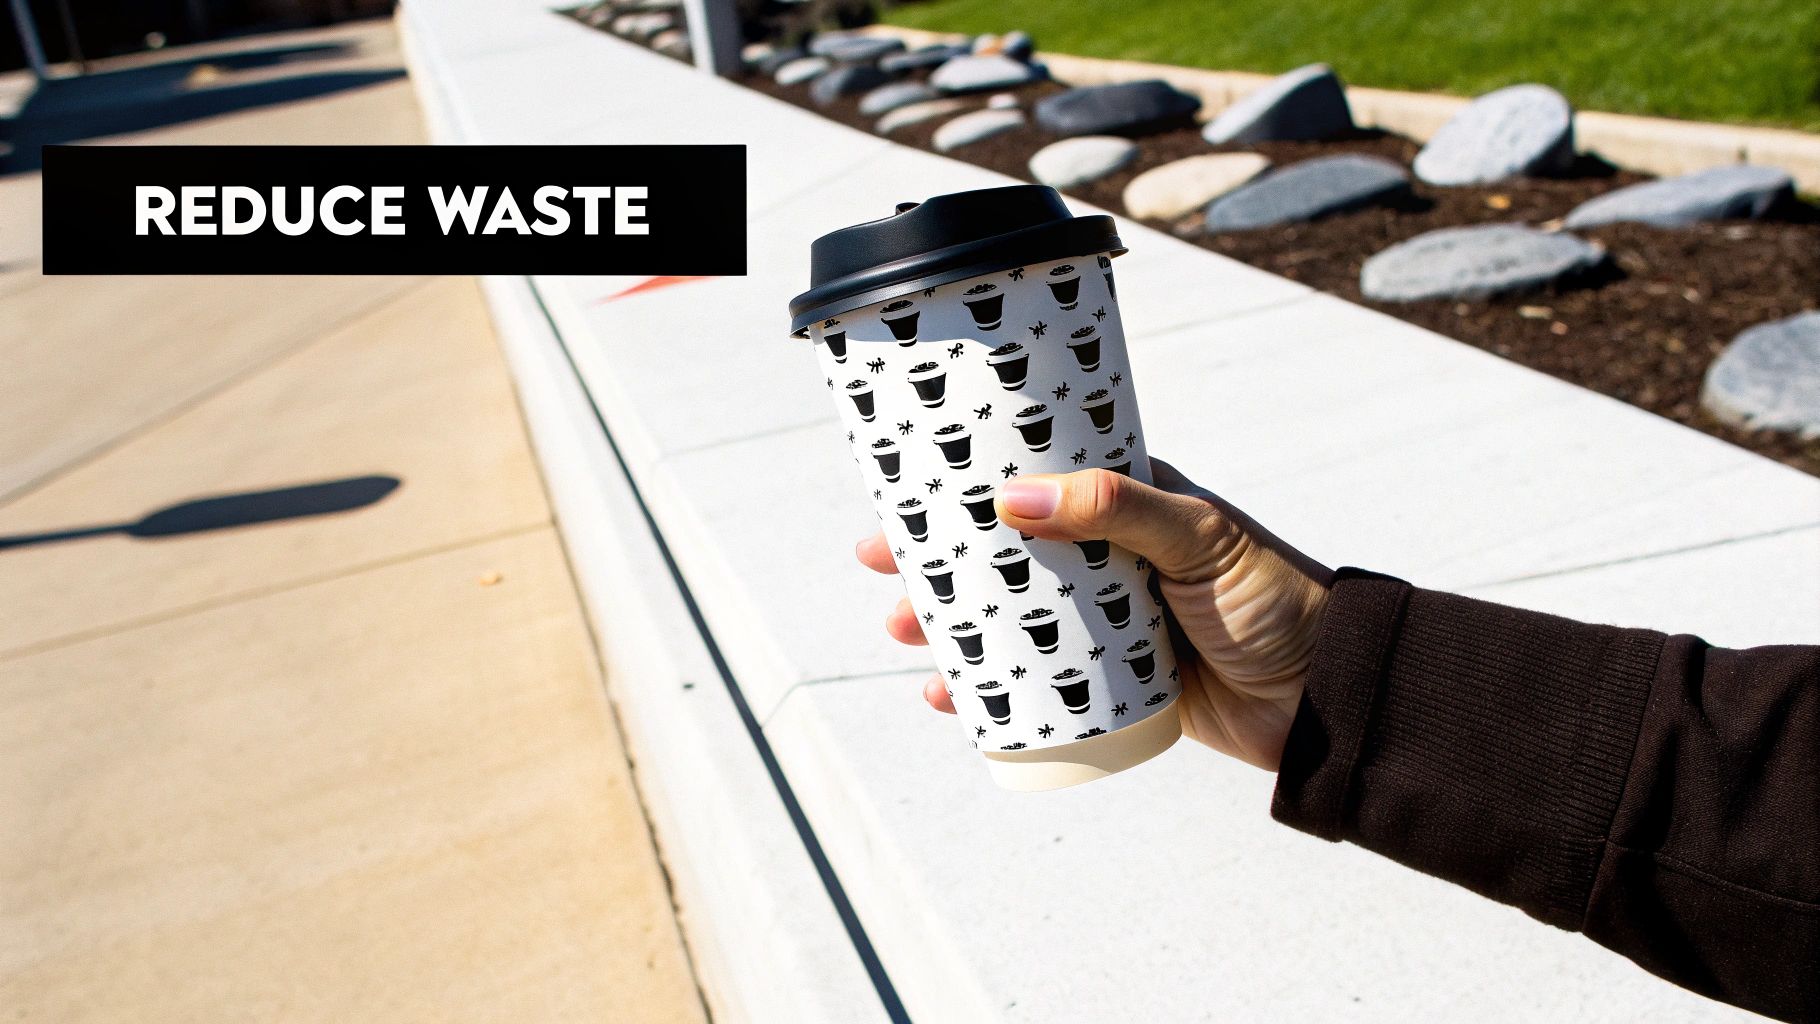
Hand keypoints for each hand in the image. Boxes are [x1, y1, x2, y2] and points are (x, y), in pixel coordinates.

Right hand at [854, 458, 1333, 770]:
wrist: (1332, 699)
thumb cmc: (1277, 600)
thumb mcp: (1200, 539)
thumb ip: (1117, 508)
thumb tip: (1014, 498)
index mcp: (1128, 503)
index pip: (1032, 481)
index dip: (967, 485)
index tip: (905, 492)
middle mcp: (1108, 557)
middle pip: (1002, 553)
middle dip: (939, 562)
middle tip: (885, 572)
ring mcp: (1105, 620)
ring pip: (1008, 618)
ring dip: (951, 625)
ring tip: (906, 635)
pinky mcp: (1110, 681)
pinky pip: (1034, 682)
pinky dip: (986, 690)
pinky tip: (951, 698)